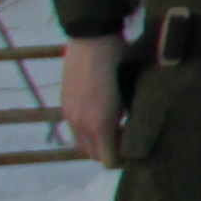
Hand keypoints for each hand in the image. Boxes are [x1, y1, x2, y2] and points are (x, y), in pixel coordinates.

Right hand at [60, 34, 129, 167]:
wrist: (93, 40)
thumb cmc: (123, 63)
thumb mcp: (132, 93)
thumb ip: (131, 118)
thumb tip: (135, 132)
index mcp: (100, 125)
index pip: (108, 160)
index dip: (122, 161)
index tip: (136, 152)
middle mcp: (81, 124)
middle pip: (94, 155)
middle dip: (110, 153)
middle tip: (128, 140)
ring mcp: (69, 114)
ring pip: (83, 142)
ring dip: (98, 142)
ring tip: (117, 128)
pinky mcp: (64, 103)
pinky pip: (75, 128)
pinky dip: (88, 129)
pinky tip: (102, 114)